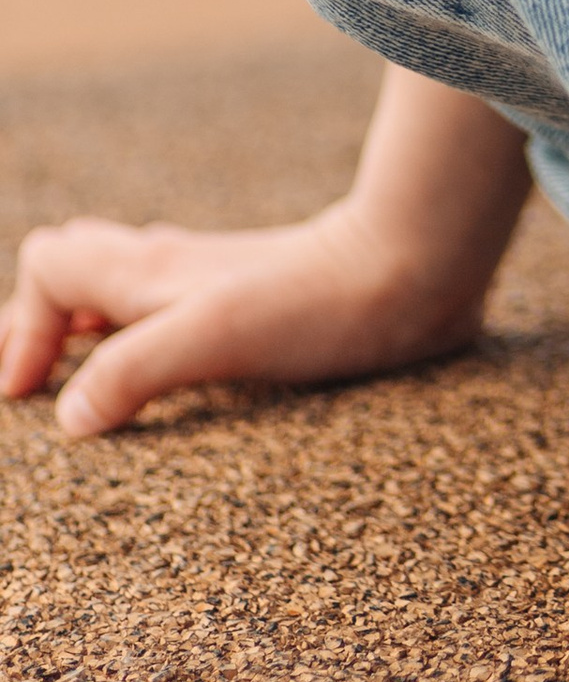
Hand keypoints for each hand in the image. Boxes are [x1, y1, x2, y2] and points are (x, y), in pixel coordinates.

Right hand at [0, 69, 530, 438]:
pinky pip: (178, 308)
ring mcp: (218, 283)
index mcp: (153, 273)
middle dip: (45, 319)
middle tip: (34, 380)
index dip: (24, 324)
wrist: (415, 268)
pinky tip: (169, 373)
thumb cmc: (320, 302)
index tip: (29, 393)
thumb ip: (137, 369)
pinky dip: (147, 335)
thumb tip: (72, 417)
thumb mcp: (216, 336)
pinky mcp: (260, 304)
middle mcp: (178, 270)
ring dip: (92, 325)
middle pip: (82, 267)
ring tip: (81, 380)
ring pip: (129, 285)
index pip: (53, 263)